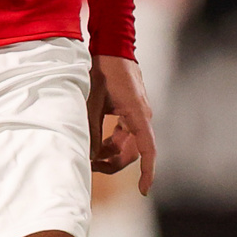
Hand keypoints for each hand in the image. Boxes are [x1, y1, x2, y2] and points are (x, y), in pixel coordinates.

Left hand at [88, 54, 156, 193]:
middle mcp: (142, 116)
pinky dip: (110, 142)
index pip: (147, 150)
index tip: (143, 190)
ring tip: (88, 154)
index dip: (147, 171)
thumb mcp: (92, 100)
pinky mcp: (130, 111)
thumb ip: (92, 129)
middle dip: (114, 163)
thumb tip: (92, 155)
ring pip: (128, 144)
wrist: (111, 46)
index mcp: (137, 114)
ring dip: (110, 153)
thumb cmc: (102, 70)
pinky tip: (94, 143)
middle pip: (134, 152)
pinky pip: (124, 134)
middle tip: (90, 166)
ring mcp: (137, 114)